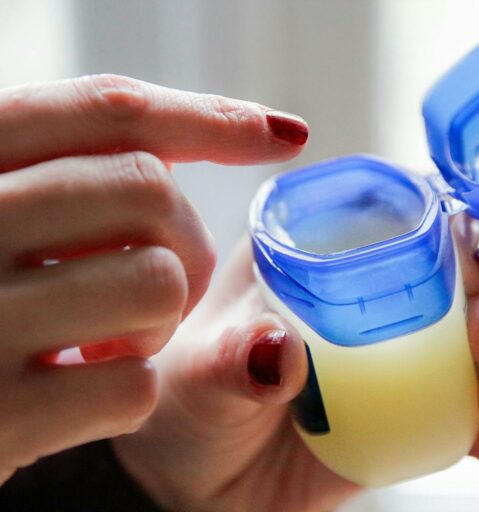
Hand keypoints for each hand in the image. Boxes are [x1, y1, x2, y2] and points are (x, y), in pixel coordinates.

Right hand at [0, 75, 307, 483]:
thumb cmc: (11, 309)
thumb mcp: (28, 221)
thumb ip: (112, 173)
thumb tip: (285, 133)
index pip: (104, 110)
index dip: (205, 115)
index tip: (286, 135)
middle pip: (146, 189)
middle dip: (186, 241)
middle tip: (161, 284)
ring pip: (156, 280)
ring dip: (162, 320)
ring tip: (114, 339)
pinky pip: (138, 383)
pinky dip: (136, 392)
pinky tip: (88, 391)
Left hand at [113, 214, 478, 510]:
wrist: (199, 485)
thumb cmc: (189, 404)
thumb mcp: (201, 373)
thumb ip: (235, 360)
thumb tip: (284, 353)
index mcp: (324, 251)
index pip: (408, 210)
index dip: (459, 219)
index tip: (476, 257)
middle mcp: (373, 292)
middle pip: (467, 267)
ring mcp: (400, 350)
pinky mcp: (413, 405)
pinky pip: (471, 404)